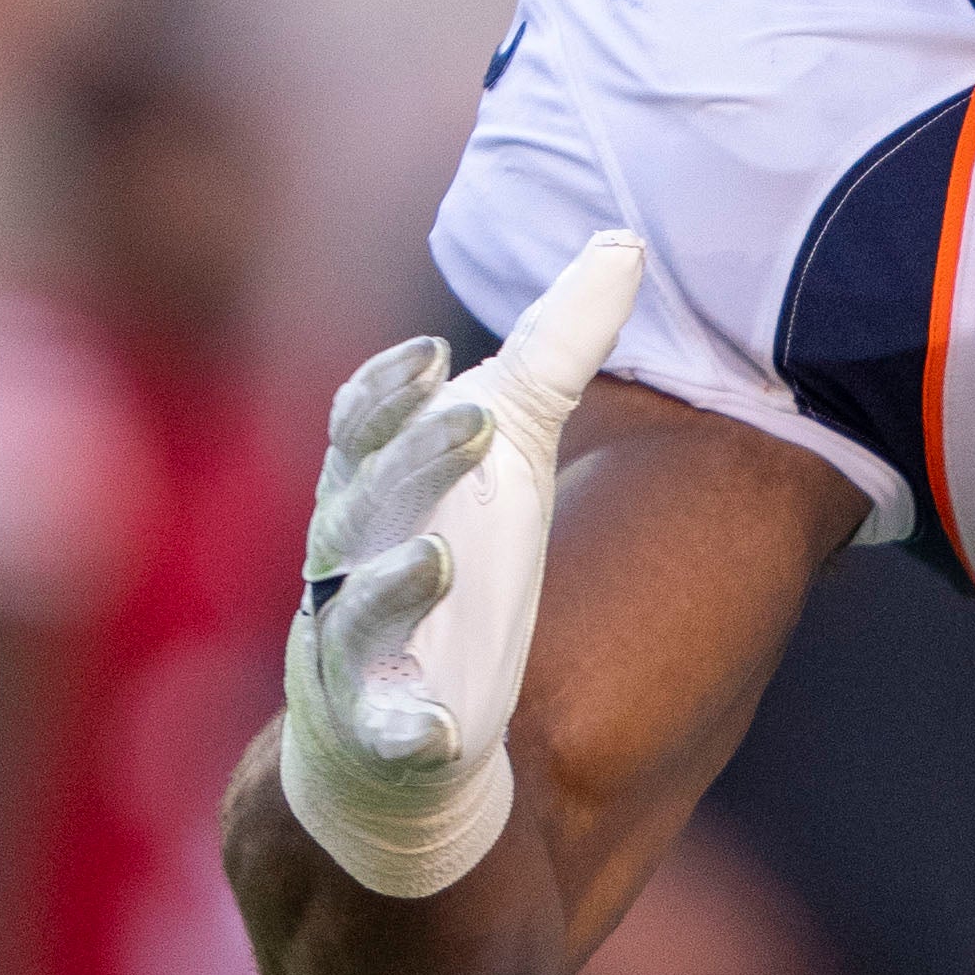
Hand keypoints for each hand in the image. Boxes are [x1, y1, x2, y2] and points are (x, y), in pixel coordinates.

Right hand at [279, 230, 641, 897]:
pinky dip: (406, 727)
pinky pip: (384, 732)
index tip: (430, 353)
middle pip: (367, 501)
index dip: (386, 393)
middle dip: (413, 462)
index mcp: (374, 488)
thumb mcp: (508, 450)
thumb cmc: (454, 556)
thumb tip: (625, 241)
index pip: (360, 429)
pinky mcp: (381, 733)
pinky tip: (439, 730)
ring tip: (440, 558)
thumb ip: (555, 352)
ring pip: (359, 612)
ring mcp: (357, 652)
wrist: (398, 722)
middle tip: (473, 421)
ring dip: (397, 586)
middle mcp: (349, 563)